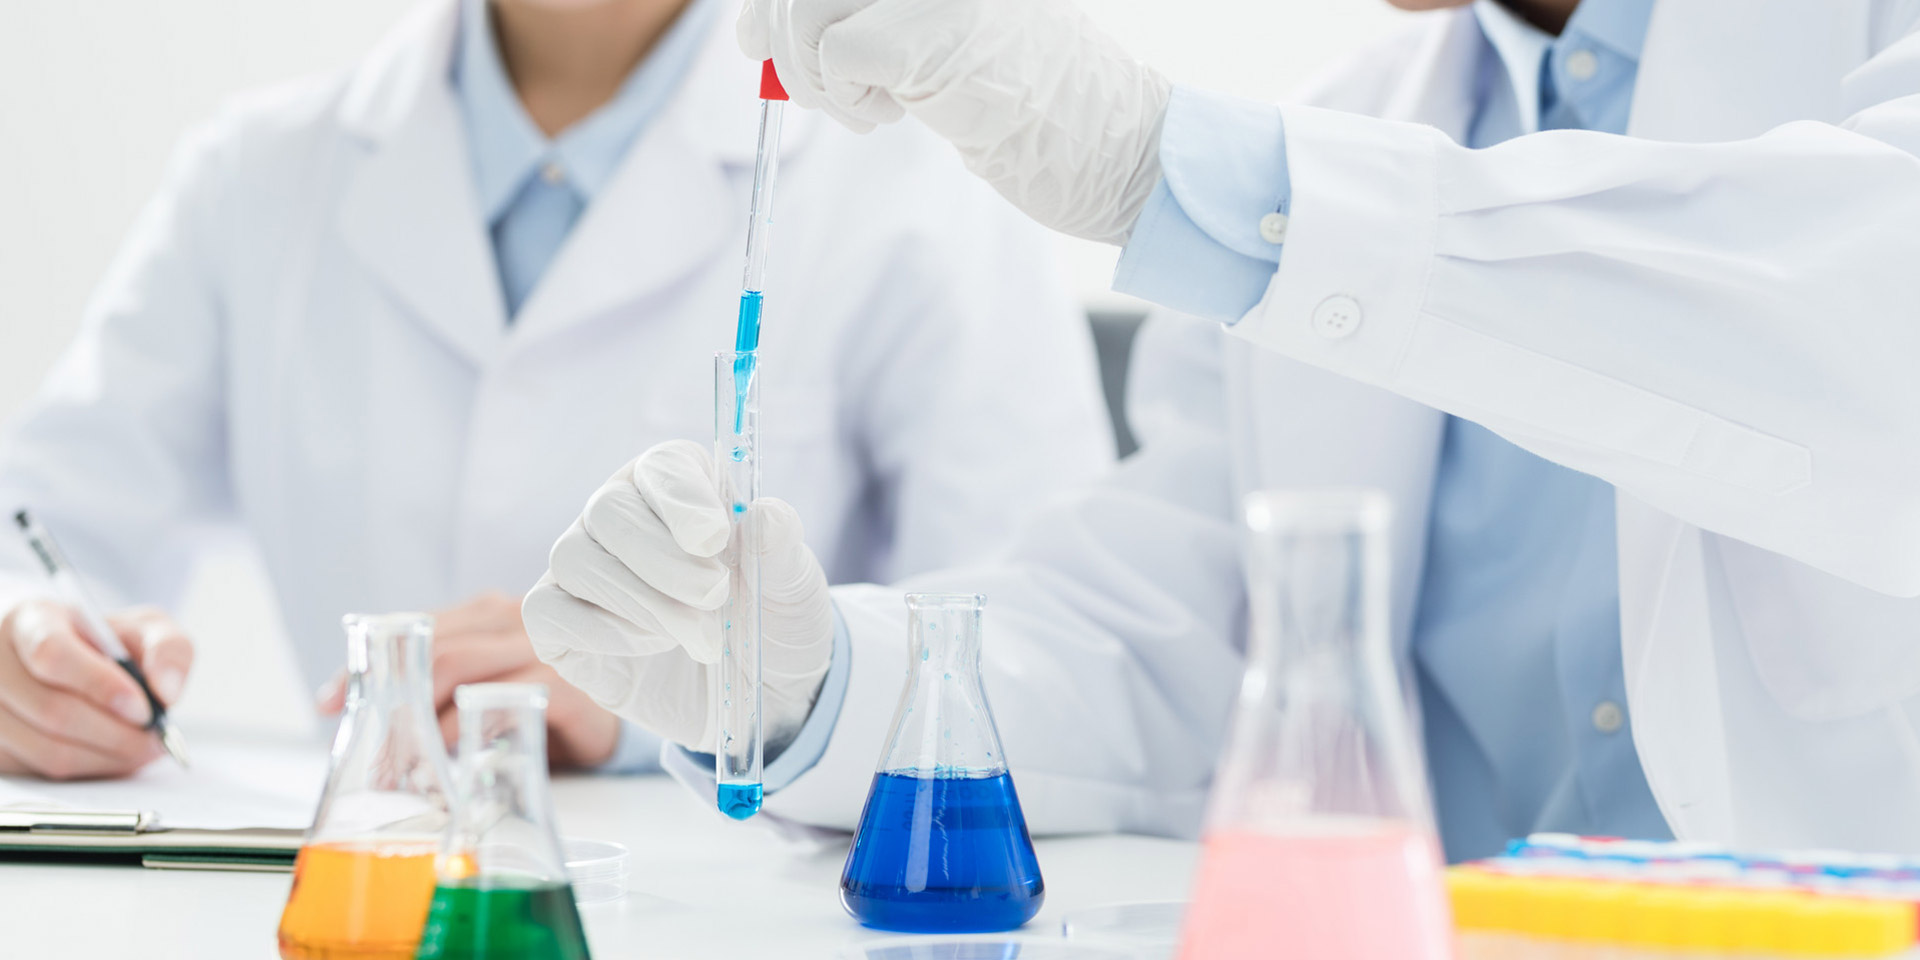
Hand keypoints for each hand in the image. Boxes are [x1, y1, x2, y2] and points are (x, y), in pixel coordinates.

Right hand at [0, 600, 192, 779]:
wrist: (70, 658)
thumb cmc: (105, 642)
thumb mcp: (144, 628)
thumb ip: (168, 649)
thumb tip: (167, 693)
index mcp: (31, 622)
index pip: (52, 653)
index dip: (100, 685)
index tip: (142, 706)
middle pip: (53, 711)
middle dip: (116, 733)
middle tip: (156, 738)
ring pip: (47, 750)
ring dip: (107, 757)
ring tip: (143, 748)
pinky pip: (42, 771)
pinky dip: (89, 769)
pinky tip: (114, 755)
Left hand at [316, 592, 621, 768]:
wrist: (611, 722)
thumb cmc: (537, 704)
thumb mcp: (481, 687)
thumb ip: (432, 685)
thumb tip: (344, 707)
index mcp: (488, 613)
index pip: (413, 629)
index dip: (366, 665)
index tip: (326, 704)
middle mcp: (514, 619)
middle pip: (436, 646)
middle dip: (390, 693)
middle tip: (360, 740)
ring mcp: (543, 648)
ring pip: (462, 667)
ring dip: (420, 715)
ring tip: (394, 757)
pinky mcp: (568, 685)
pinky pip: (505, 700)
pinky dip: (469, 727)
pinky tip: (449, 755)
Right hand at [522, 440, 833, 752]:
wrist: (760, 695)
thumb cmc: (773, 623)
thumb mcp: (794, 589)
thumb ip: (781, 548)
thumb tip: (766, 514)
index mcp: (683, 488)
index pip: (662, 467)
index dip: (682, 499)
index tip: (714, 539)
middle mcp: (623, 515)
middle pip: (608, 509)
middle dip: (664, 561)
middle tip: (715, 599)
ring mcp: (585, 567)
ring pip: (575, 557)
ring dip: (642, 601)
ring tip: (702, 637)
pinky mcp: (559, 621)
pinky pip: (546, 609)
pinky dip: (600, 629)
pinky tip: (650, 646)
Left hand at [739, 0, 1169, 243]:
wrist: (1128, 150)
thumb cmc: (1044, 105)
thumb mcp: (952, 38)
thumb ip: (878, 16)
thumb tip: (762, 24)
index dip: (776, 1)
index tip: (759, 37)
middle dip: (778, 33)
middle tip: (808, 87)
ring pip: (807, 10)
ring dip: (816, 76)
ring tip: (871, 107)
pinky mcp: (937, 37)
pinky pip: (836, 55)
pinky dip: (845, 98)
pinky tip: (892, 117)